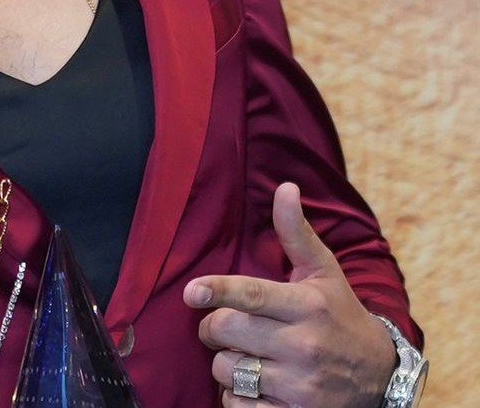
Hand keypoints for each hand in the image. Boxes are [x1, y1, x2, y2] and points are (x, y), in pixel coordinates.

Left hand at [183, 182, 397, 406]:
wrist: (382, 377)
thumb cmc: (341, 315)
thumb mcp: (324, 272)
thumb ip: (296, 232)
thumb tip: (284, 187)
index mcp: (306, 306)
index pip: (251, 295)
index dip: (217, 291)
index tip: (192, 292)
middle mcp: (304, 346)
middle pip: (228, 332)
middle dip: (212, 326)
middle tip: (220, 325)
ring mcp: (300, 386)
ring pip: (228, 370)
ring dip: (223, 362)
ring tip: (241, 354)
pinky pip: (240, 407)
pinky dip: (234, 397)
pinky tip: (249, 385)